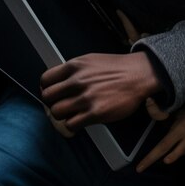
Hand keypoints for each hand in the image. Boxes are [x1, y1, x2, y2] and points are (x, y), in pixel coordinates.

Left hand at [40, 51, 160, 131]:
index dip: (47, 88)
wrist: (139, 75)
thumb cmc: (118, 68)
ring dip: (63, 114)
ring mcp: (86, 97)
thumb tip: (58, 82)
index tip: (52, 93)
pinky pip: (71, 125)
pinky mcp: (95, 113)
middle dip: (53, 102)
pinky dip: (74, 124)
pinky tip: (82, 119)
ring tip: (73, 112)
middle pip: (47, 98)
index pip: (45, 80)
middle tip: (62, 104)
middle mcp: (78, 81)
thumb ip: (74, 70)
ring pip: (57, 112)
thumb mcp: (92, 60)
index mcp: (76, 66)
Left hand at [136, 103, 184, 172]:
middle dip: (153, 160)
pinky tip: (181, 140)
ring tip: (170, 142)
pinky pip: (183, 152)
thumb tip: (148, 101)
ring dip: (169, 151)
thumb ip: (159, 111)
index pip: (163, 146)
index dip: (151, 157)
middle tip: (140, 168)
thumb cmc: (183, 113)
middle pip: (168, 154)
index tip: (139, 167)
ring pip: (176, 154)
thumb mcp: (172, 111)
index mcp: (180, 129)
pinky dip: (178, 149)